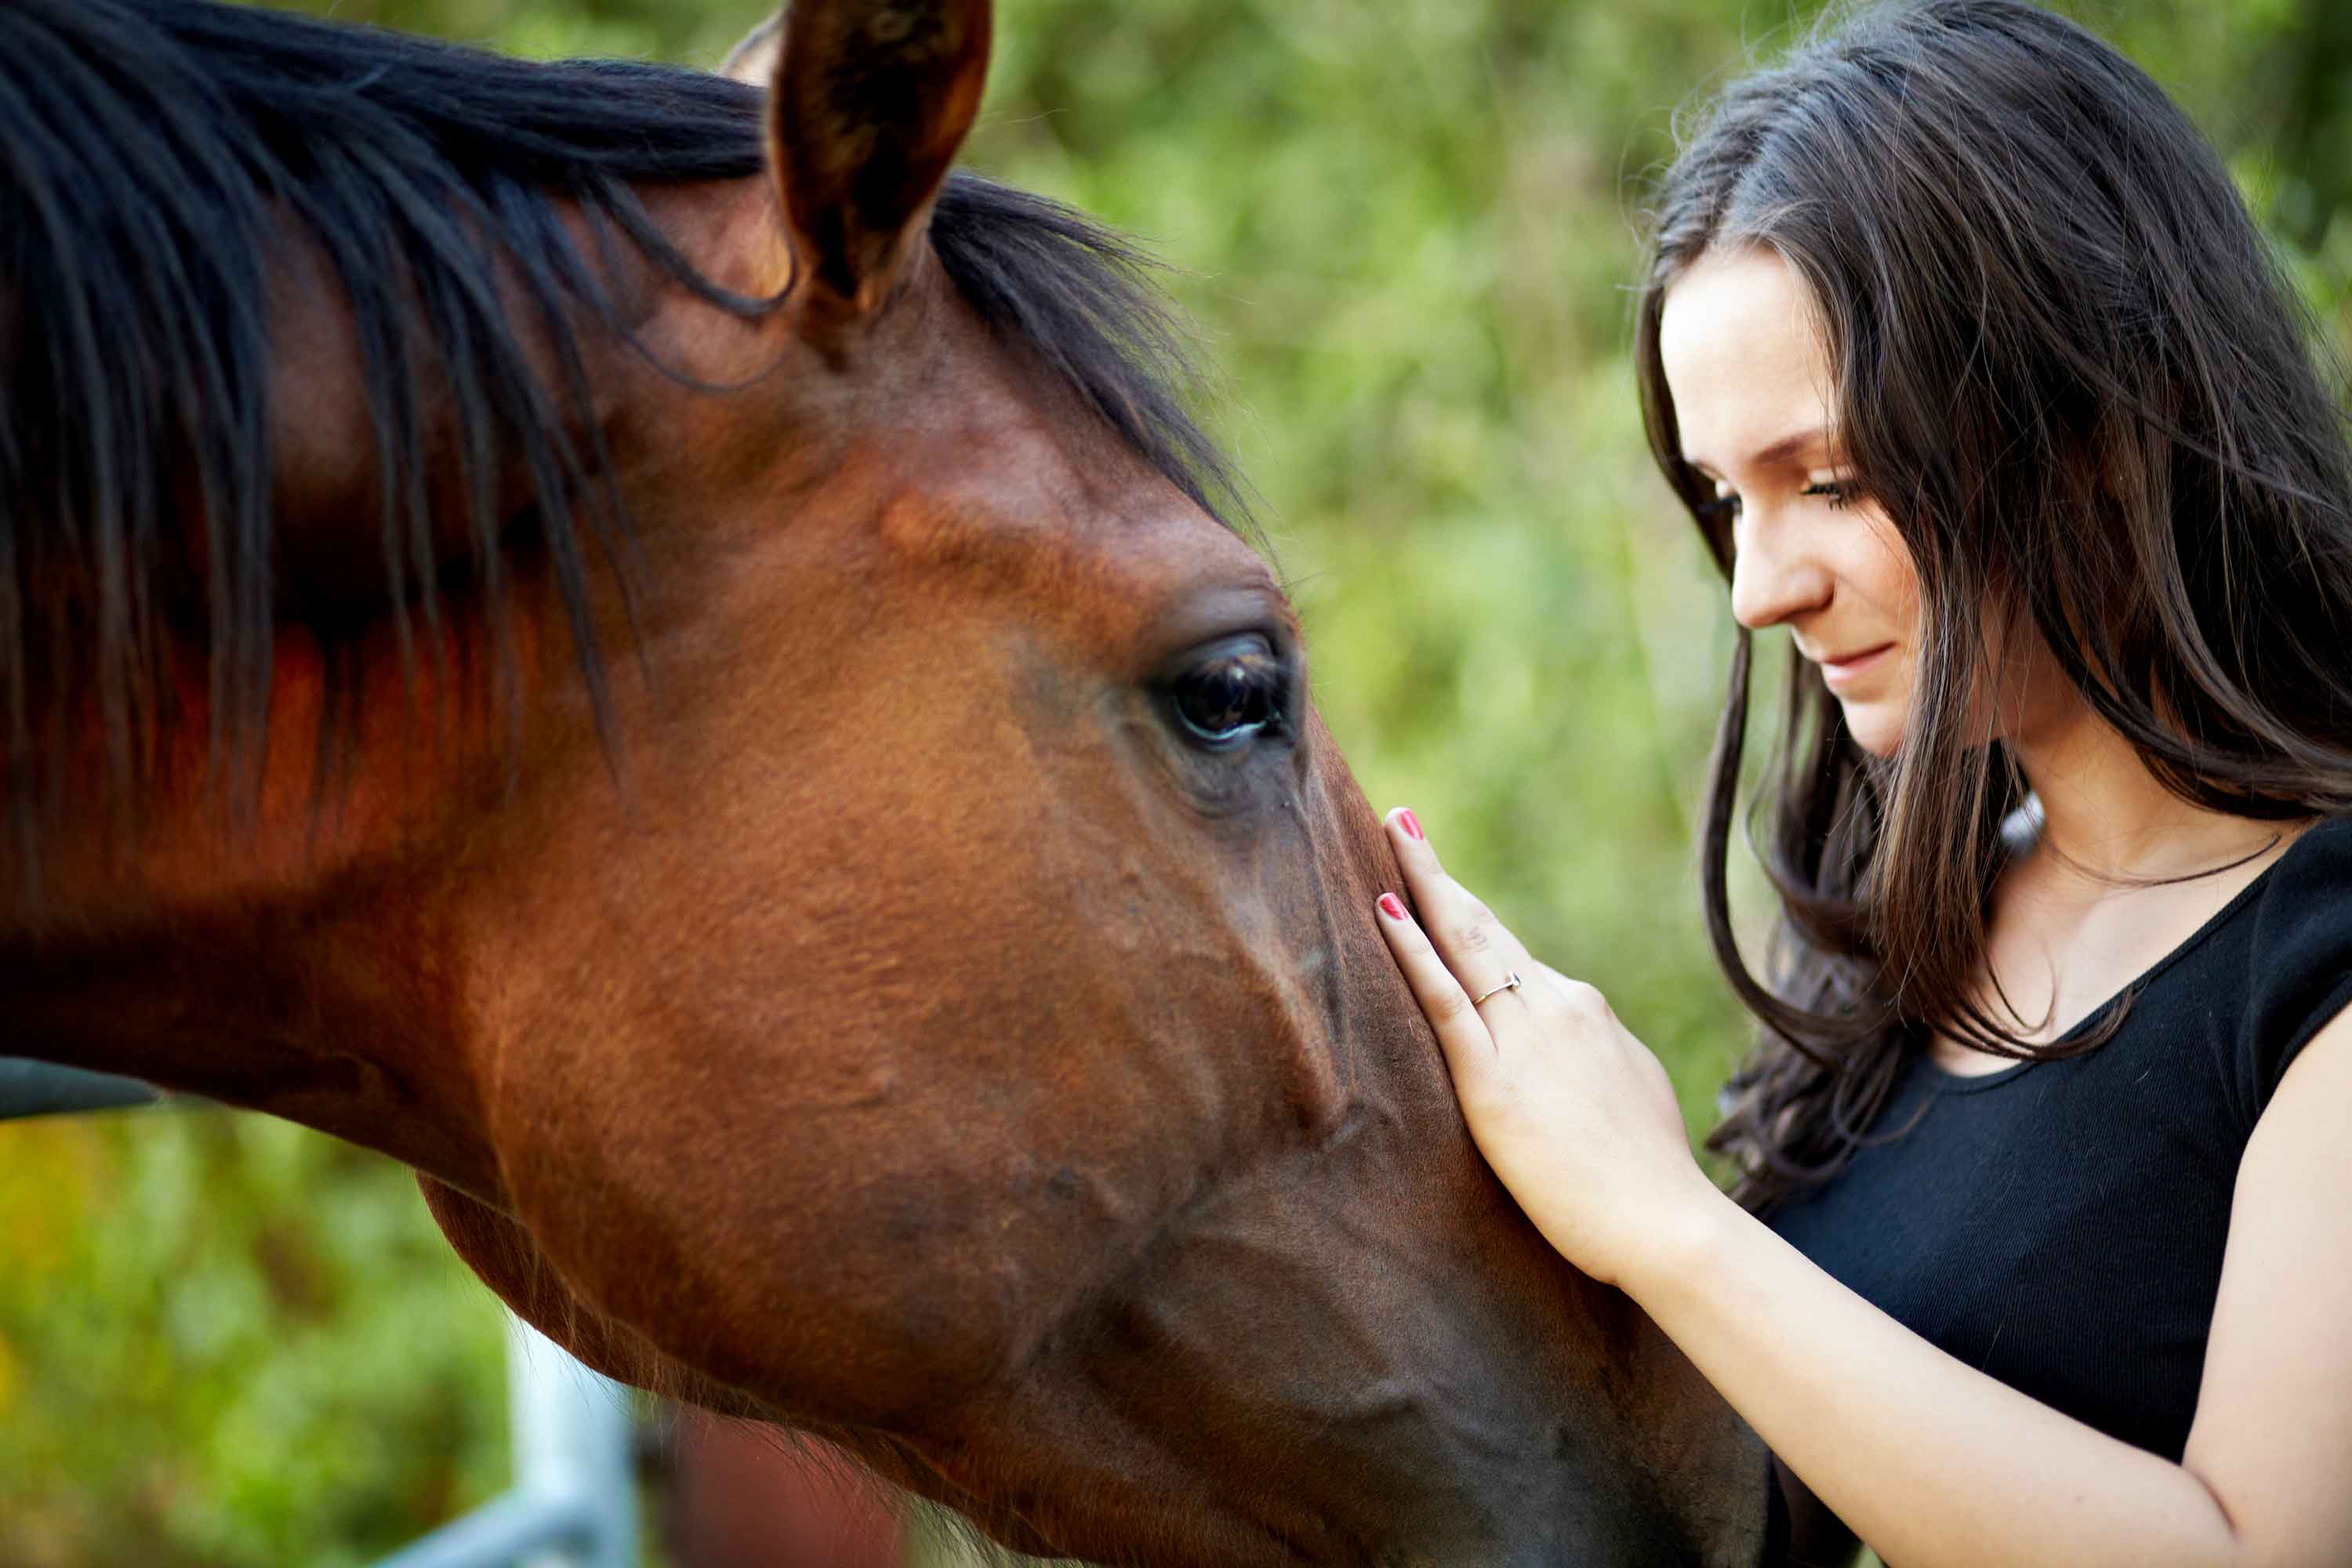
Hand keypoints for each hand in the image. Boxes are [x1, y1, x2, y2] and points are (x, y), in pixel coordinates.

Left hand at [1373, 807, 1719, 1288]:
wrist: (1668, 1223)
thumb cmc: (1652, 1177)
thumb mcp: (1631, 1092)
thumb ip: (1597, 1059)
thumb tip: (1581, 1051)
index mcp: (1584, 1012)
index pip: (1510, 955)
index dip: (1468, 914)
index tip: (1440, 878)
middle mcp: (1556, 1007)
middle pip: (1482, 927)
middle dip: (1437, 873)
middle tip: (1401, 821)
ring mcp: (1525, 1039)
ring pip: (1463, 945)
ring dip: (1422, 886)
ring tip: (1391, 836)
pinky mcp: (1494, 1081)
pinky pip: (1445, 1000)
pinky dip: (1413, 950)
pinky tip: (1386, 911)